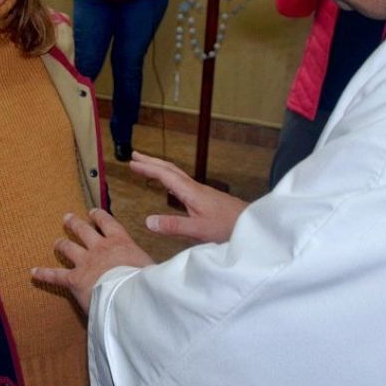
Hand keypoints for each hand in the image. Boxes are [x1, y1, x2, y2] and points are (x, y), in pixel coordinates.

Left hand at [31, 209, 154, 313]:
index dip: (99, 216)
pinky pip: (55, 275)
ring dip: (60, 244)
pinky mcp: (74, 279)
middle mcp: (100, 247)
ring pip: (68, 248)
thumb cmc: (146, 282)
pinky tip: (33, 272)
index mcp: (120, 241)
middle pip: (83, 230)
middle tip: (67, 218)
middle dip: (74, 224)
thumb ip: (145, 264)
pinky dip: (43, 274)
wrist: (130, 295)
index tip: (93, 212)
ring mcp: (85, 262)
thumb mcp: (151, 267)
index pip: (107, 223)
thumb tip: (154, 272)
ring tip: (56, 242)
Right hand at [128, 152, 246, 242]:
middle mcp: (195, 188)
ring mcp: (202, 192)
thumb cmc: (229, 228)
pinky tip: (170, 187)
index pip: (165, 175)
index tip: (131, 162)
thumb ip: (173, 226)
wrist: (253, 225)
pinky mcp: (207, 198)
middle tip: (134, 155)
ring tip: (147, 166)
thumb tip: (147, 221)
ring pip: (177, 174)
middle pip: (170, 169)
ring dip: (160, 168)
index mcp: (191, 192)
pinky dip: (170, 178)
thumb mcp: (199, 230)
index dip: (148, 168)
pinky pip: (182, 182)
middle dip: (151, 161)